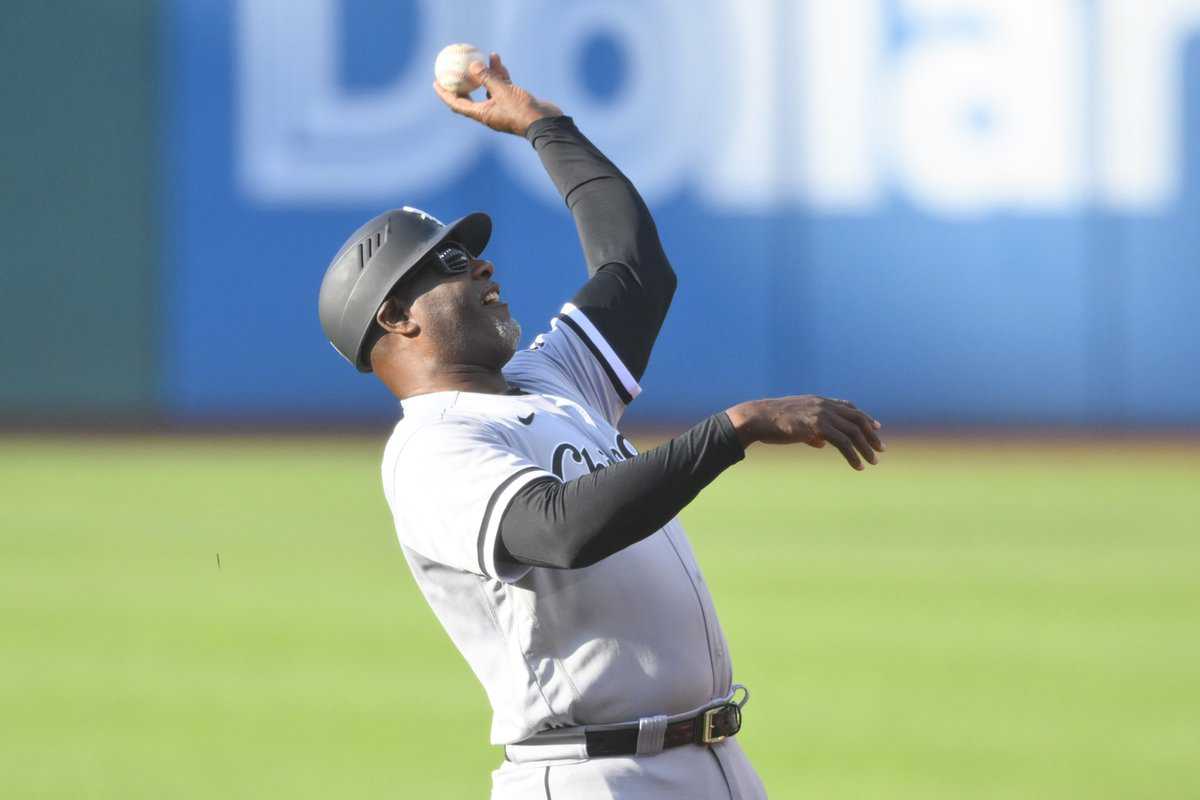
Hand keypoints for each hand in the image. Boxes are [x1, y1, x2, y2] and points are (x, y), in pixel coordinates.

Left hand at [432, 52, 562, 135]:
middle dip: (460, 83)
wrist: (546, 122)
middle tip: (451, 69)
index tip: (436, 82)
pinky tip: (496, 59)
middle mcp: (489, 111)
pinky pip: (502, 85)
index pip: (457, 104)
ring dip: (484, 73)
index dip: (445, 94)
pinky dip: (498, 74)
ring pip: (488, 88)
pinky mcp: (513, 101)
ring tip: (480, 56)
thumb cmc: (523, 110)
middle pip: (469, 97)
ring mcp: (502, 106)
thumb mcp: (503, 91)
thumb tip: (472, 64)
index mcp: (483, 114)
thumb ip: (488, 78)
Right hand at [725, 395, 884, 470]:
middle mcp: (824, 405)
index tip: (876, 427)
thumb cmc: (772, 423)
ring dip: (866, 448)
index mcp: (819, 402)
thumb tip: (821, 443)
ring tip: (872, 462)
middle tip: (881, 449)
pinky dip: (853, 455)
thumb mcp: (795, 425)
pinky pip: (843, 442)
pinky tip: (857, 466)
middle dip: (871, 434)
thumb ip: (811, 433)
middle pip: (857, 419)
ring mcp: (822, 414)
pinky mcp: (818, 426)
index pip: (849, 407)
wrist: (758, 418)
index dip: (864, 418)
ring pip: (853, 432)